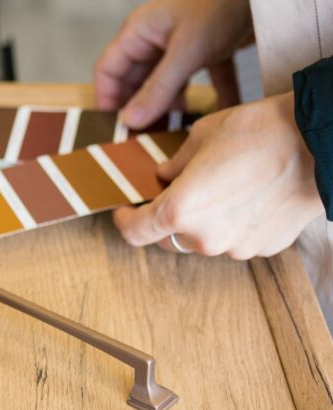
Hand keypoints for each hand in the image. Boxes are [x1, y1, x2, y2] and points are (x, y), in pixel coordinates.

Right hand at [95, 0, 252, 127]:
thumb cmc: (220, 3)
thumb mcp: (186, 51)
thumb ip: (158, 89)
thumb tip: (131, 121)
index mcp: (140, 33)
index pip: (109, 70)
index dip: (107, 99)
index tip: (113, 128)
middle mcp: (157, 38)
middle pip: (138, 80)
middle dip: (141, 108)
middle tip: (144, 137)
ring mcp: (183, 44)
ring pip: (169, 83)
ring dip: (174, 106)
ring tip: (176, 131)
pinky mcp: (211, 47)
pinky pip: (206, 78)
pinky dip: (214, 95)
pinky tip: (222, 112)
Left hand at [113, 93, 323, 258]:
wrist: (321, 142)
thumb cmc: (261, 133)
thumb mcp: (202, 136)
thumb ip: (175, 163)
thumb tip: (163, 174)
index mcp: (178, 211)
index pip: (134, 232)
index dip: (125, 221)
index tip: (124, 210)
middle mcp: (203, 238)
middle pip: (169, 237)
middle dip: (168, 216)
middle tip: (180, 189)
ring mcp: (235, 247)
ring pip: (205, 239)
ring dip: (203, 220)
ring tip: (224, 186)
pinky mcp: (263, 247)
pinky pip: (236, 239)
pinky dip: (234, 223)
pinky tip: (249, 196)